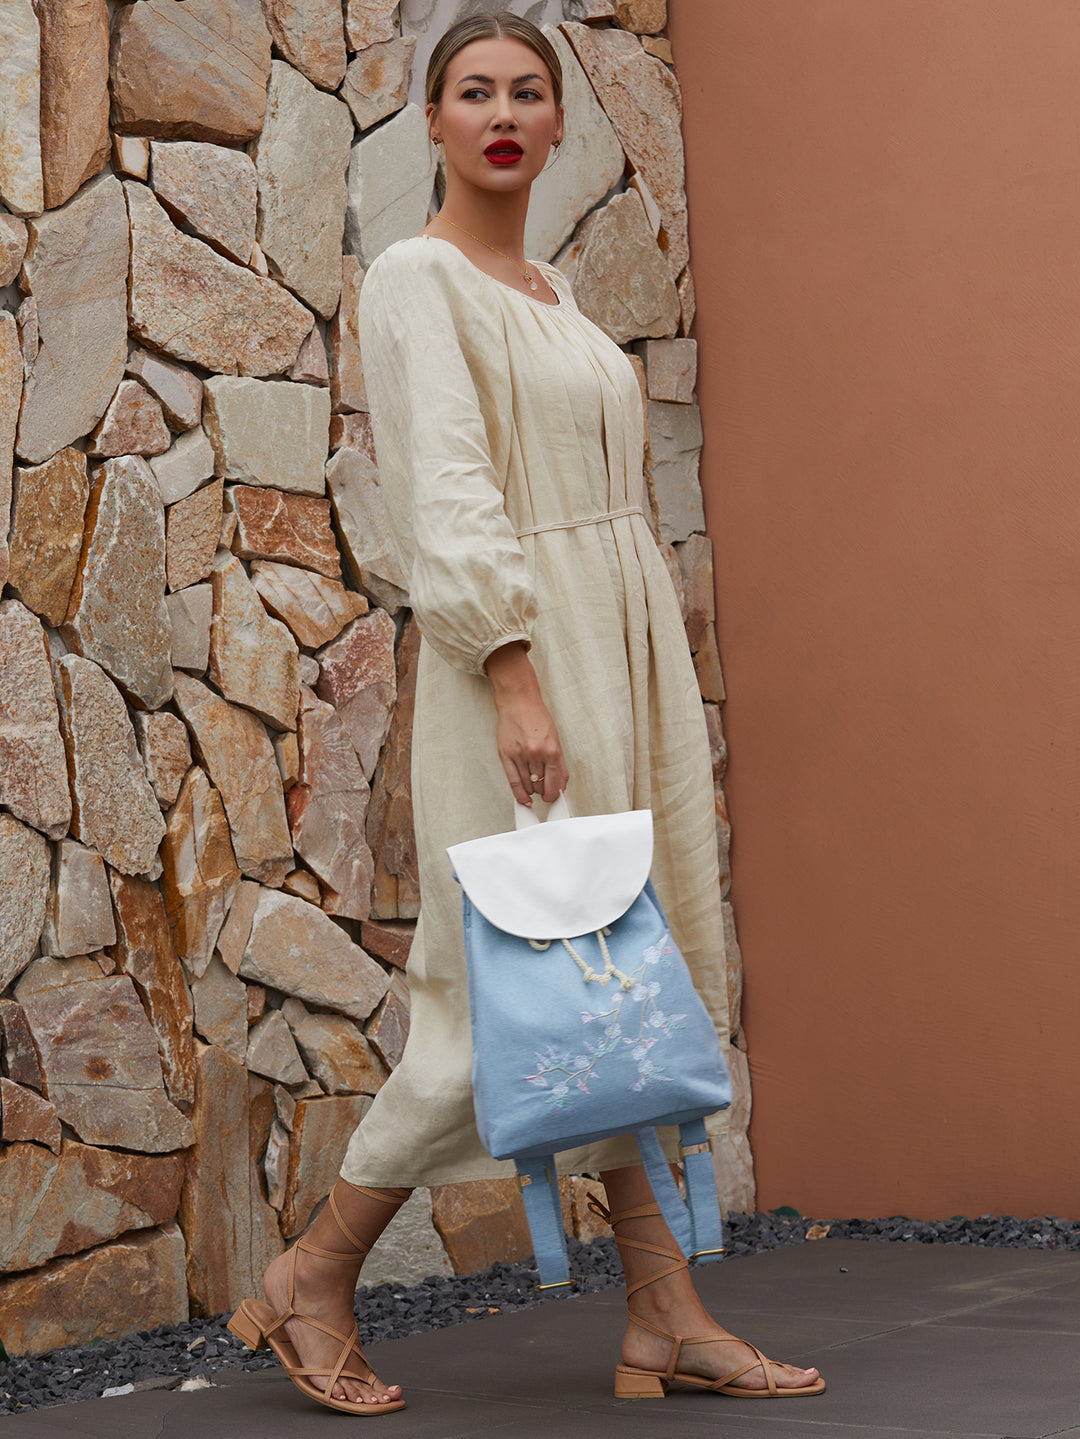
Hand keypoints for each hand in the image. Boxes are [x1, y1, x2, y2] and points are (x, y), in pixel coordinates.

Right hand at [483, 642, 568, 806]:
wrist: (518, 702)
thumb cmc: (537, 717)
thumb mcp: (555, 740)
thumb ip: (560, 765)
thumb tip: (561, 786)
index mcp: (551, 749)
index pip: (554, 783)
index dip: (554, 794)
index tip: (554, 797)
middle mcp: (536, 753)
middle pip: (541, 785)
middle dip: (543, 791)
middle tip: (544, 790)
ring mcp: (520, 755)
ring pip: (528, 785)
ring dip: (532, 791)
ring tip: (534, 787)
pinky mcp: (506, 755)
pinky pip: (513, 781)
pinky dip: (519, 794)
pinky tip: (523, 798)